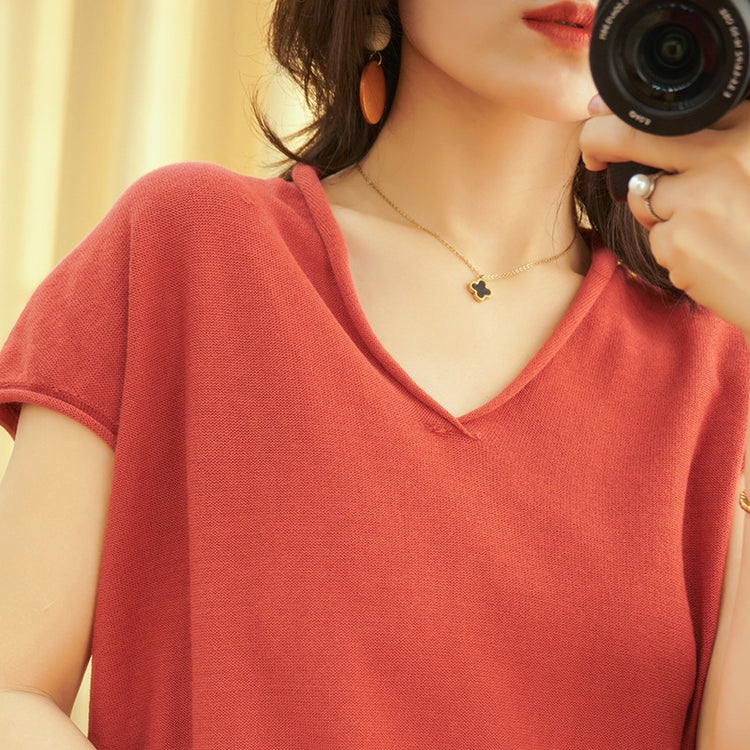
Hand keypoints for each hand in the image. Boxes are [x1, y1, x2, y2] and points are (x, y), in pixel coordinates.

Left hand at [579, 95, 749, 335]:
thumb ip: (724, 146)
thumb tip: (658, 130)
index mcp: (749, 132)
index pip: (678, 113)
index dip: (635, 114)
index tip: (607, 111)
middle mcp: (726, 156)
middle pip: (634, 135)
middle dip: (599, 138)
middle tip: (593, 151)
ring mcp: (699, 198)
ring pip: (642, 194)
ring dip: (659, 212)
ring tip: (707, 230)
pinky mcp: (678, 241)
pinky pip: (654, 236)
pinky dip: (672, 248)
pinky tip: (708, 257)